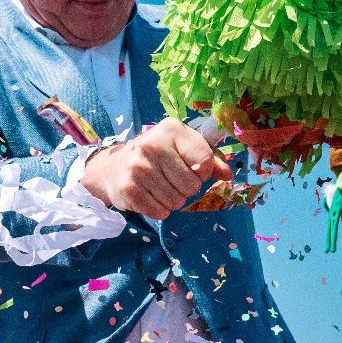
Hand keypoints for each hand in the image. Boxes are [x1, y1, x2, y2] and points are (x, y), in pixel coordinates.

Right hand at [80, 118, 234, 218]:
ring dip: (173, 201)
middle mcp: (152, 145)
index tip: (191, 169)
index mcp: (171, 130)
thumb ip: (210, 158)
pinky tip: (149, 196)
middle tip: (172, 180)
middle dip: (187, 189)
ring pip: (177, 201)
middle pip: (192, 185)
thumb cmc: (158, 157)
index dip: (203, 172)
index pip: (205, 160)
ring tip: (159, 188)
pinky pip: (160, 212)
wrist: (113, 167)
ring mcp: (137, 167)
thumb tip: (228, 174)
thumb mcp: (184, 149)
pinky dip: (159, 210)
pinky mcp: (128, 189)